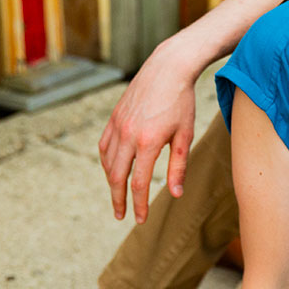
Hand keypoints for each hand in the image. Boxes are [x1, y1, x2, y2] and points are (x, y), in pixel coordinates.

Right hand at [98, 35, 199, 222]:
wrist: (168, 68)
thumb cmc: (182, 102)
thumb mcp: (185, 135)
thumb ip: (178, 166)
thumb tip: (176, 194)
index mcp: (147, 142)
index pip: (138, 184)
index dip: (139, 205)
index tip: (140, 219)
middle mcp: (128, 135)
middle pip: (117, 177)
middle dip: (119, 200)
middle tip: (122, 216)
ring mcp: (118, 125)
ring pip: (108, 163)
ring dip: (112, 182)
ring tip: (119, 195)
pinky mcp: (114, 118)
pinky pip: (104, 146)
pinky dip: (107, 162)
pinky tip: (113, 170)